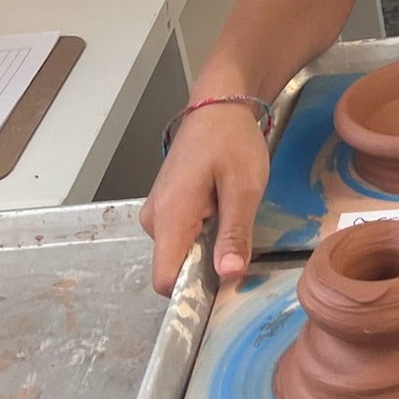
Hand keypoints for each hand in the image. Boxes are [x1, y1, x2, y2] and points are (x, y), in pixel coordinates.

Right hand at [138, 103, 269, 295]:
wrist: (218, 106)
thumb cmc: (231, 140)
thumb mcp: (244, 187)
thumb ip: (234, 233)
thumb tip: (228, 276)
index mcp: (169, 216)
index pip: (166, 280)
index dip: (193, 292)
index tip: (225, 284)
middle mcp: (154, 220)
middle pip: (176, 268)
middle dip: (208, 264)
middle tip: (240, 236)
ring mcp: (157, 213)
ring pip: (181, 252)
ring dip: (208, 245)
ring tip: (232, 213)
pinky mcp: (165, 207)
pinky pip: (182, 236)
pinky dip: (204, 232)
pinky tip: (222, 209)